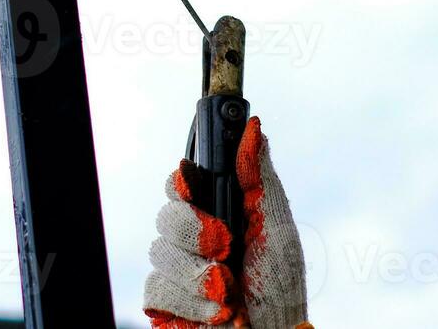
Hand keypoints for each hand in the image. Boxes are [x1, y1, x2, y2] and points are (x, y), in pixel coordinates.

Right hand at [143, 116, 310, 328]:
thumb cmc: (280, 286)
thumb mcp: (277, 227)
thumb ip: (259, 178)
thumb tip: (252, 128)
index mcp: (215, 212)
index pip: (182, 182)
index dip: (181, 179)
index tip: (192, 181)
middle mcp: (191, 238)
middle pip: (166, 213)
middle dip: (195, 231)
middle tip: (224, 246)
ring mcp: (176, 270)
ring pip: (161, 252)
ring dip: (200, 275)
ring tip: (228, 290)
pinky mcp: (165, 302)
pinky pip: (157, 289)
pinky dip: (190, 302)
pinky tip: (215, 312)